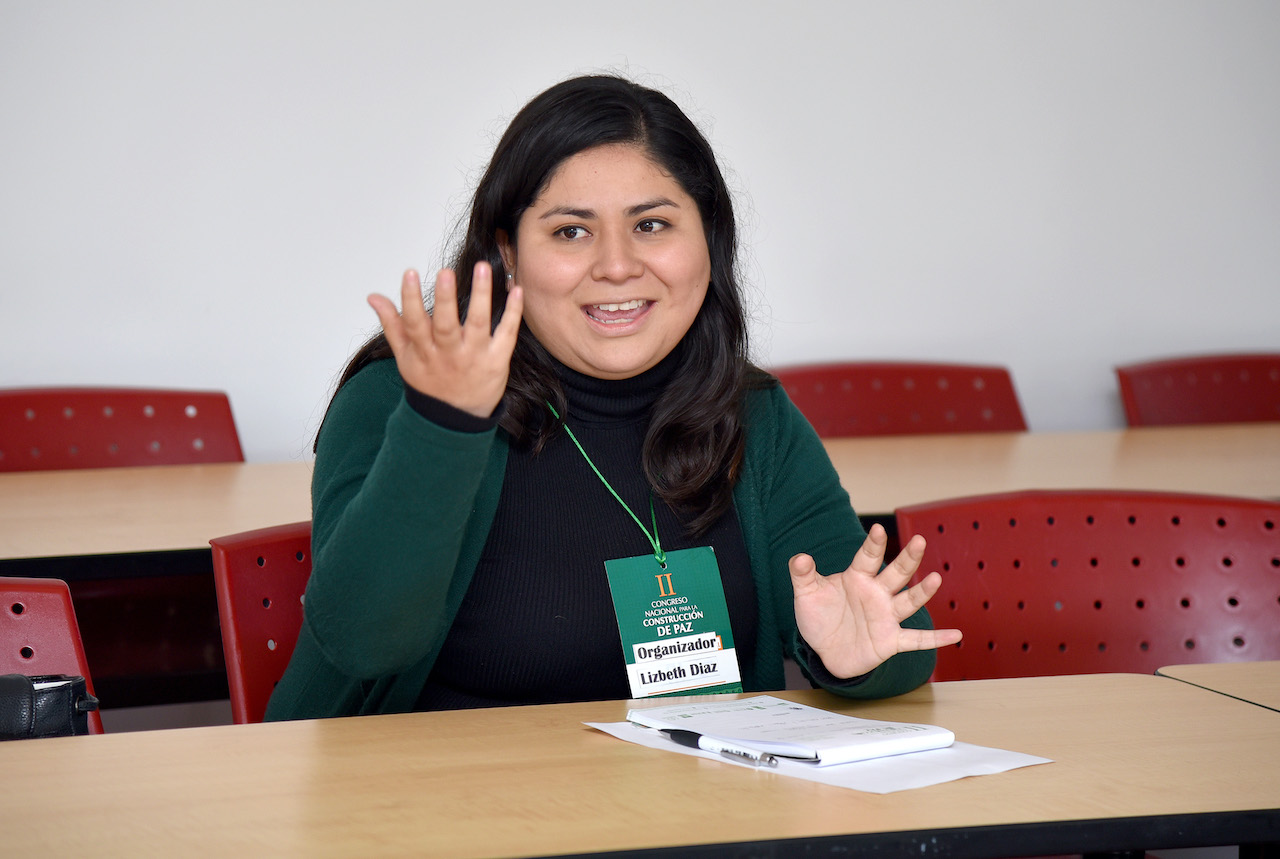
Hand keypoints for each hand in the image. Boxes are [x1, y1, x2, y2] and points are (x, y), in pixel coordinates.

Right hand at [367, 263, 523, 418]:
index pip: (414, 323)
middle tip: (445, 272)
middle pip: (446, 324)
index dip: (410, 299)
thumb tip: (373, 297)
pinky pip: (507, 333)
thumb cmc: (429, 382)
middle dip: (445, 299)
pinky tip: (515, 290)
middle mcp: (449, 353)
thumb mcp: (405, 357)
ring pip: (479, 324)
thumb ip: (392, 324)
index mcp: (424, 351)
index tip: (409, 273)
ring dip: (481, 295)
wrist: (455, 419)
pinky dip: (513, 312)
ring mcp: (475, 356)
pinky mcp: (497, 360)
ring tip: (482, 269)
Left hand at [788, 524, 961, 678]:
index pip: (867, 557)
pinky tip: (956, 635)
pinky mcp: (891, 640)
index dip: (873, 544)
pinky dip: (935, 639)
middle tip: (919, 541)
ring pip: (908, 601)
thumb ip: (802, 575)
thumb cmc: (819, 617)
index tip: (877, 529)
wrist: (825, 650)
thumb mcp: (806, 594)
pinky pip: (916, 639)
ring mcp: (887, 616)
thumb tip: (799, 557)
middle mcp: (877, 594)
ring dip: (922, 592)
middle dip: (907, 558)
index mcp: (857, 578)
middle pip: (896, 574)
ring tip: (935, 579)